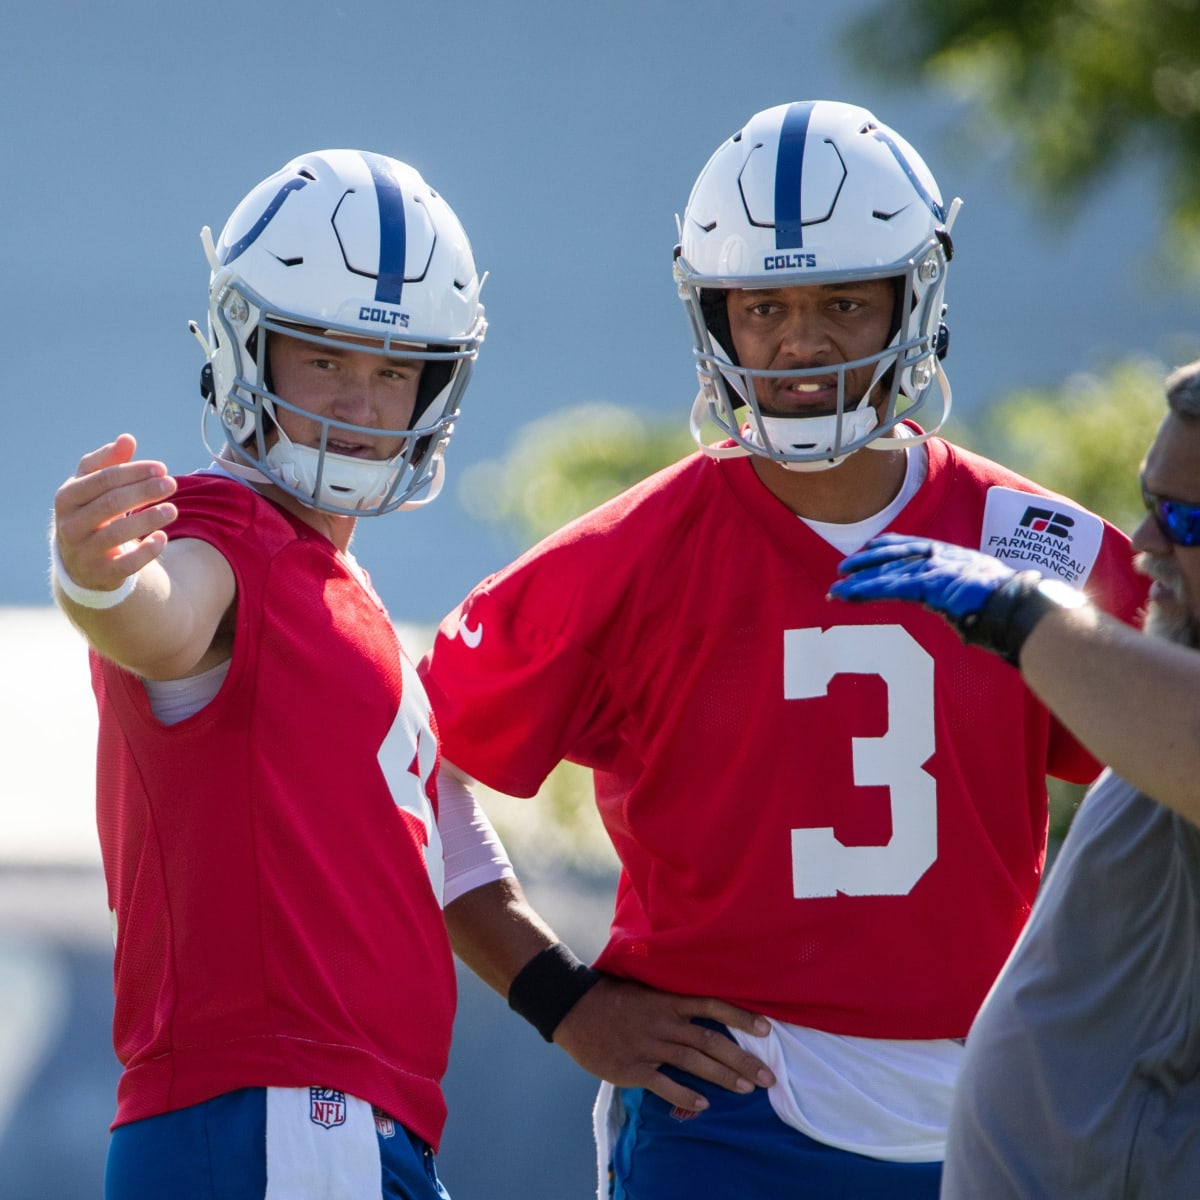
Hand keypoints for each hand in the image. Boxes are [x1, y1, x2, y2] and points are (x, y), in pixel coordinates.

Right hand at [53, 434, 177, 592]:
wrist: (80, 561)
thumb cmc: (91, 512)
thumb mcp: (93, 486)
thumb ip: (108, 462)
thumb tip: (127, 439)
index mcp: (67, 498)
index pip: (103, 479)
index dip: (134, 472)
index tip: (162, 468)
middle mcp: (70, 525)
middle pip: (111, 504)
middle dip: (144, 492)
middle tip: (172, 484)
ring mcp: (84, 551)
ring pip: (118, 534)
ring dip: (149, 519)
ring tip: (173, 509)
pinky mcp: (101, 574)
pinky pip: (127, 564)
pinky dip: (147, 551)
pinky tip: (162, 538)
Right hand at [551, 975, 775, 1112]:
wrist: (573, 1009)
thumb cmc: (611, 997)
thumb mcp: (644, 987)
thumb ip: (671, 998)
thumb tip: (702, 1003)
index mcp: (667, 1000)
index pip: (712, 1005)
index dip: (740, 1016)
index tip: (767, 1028)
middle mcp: (663, 1022)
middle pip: (711, 1040)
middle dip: (742, 1059)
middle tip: (768, 1076)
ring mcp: (648, 1045)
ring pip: (693, 1062)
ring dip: (723, 1077)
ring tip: (746, 1090)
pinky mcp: (632, 1067)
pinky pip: (664, 1084)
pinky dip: (685, 1096)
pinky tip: (704, 1105)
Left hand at [830, 534, 1015, 628]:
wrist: (1021, 606)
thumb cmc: (1008, 605)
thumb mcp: (982, 591)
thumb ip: (963, 594)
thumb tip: (957, 610)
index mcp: (954, 555)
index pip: (914, 545)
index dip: (889, 546)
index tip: (869, 549)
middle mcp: (942, 557)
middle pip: (895, 556)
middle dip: (866, 562)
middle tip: (842, 569)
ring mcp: (937, 569)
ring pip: (888, 573)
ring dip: (858, 582)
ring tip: (835, 591)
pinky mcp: (931, 584)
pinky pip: (891, 587)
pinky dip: (866, 591)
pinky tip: (848, 595)